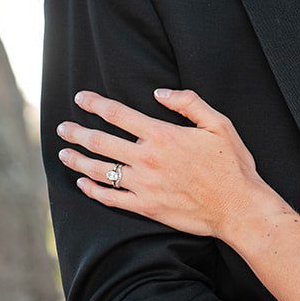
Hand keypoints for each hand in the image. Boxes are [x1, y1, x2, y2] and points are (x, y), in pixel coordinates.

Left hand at [56, 87, 265, 238]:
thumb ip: (189, 103)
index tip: (80, 98)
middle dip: (76, 132)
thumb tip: (159, 93)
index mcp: (162, 135)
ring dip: (77, 160)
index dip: (95, 104)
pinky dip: (91, 190)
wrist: (238, 207)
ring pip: (99, 170)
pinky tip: (82, 183)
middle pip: (100, 141)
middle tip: (62, 128)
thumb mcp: (219, 124)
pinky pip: (110, 198)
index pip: (118, 114)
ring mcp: (143, 185)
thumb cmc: (232, 165)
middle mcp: (147, 159)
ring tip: (63, 154)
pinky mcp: (145, 207)